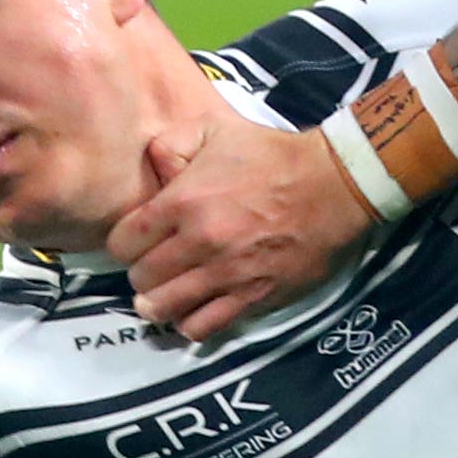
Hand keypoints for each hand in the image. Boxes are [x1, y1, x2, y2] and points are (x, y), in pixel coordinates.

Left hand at [107, 115, 376, 341]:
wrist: (334, 184)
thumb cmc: (272, 156)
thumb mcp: (214, 130)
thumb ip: (170, 146)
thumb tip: (151, 175)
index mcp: (183, 201)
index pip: (123, 242)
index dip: (125, 244)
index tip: (137, 242)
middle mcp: (200, 241)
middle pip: (141, 279)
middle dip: (142, 274)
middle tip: (154, 268)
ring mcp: (227, 273)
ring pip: (165, 308)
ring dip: (159, 304)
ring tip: (165, 296)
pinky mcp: (253, 296)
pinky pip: (204, 326)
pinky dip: (190, 323)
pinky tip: (193, 311)